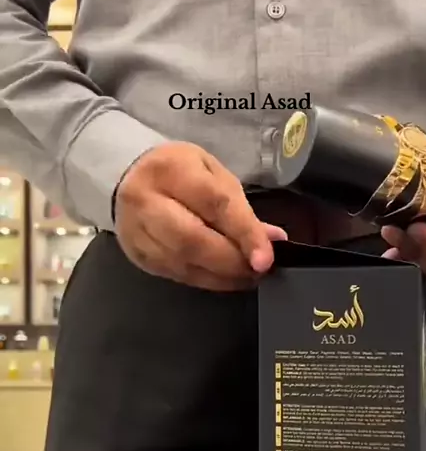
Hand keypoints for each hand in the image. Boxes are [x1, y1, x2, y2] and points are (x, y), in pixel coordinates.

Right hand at [115, 142, 286, 290]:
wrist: (126, 178)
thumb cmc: (178, 172)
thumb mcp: (212, 174)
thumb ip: (241, 207)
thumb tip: (274, 239)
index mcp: (171, 170)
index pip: (214, 205)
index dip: (244, 234)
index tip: (267, 258)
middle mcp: (147, 202)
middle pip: (194, 241)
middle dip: (232, 261)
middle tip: (259, 270)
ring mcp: (138, 233)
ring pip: (184, 264)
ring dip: (222, 276)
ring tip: (248, 276)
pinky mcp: (138, 256)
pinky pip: (177, 275)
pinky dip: (206, 281)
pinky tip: (225, 279)